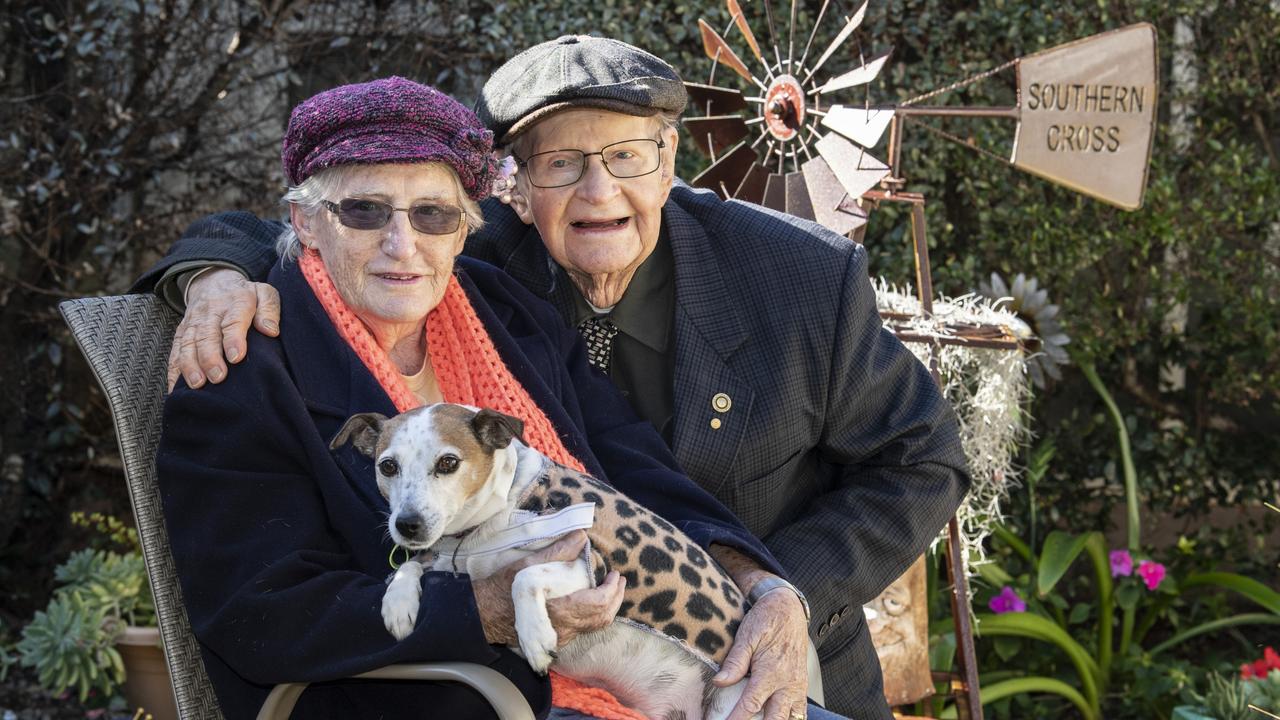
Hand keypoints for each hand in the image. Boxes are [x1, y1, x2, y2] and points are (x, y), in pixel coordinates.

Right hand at [168, 269, 279, 390]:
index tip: (236, 357)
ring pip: (188, 343)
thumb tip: (271, 331)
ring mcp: (194, 322)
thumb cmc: (247, 294)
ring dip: (191, 365)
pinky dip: (174, 369)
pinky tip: (175, 387)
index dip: (233, 339)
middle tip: (218, 377)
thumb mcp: (264, 293)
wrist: (215, 281)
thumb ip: (270, 309)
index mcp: (236, 302)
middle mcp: (211, 312)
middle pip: (207, 335)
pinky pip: (176, 350)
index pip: (233, 321)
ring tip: (197, 384)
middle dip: (210, 357)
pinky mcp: (182, 331)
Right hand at [472, 530, 624, 645]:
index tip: (615, 574)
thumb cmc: (503, 588)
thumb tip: (581, 536)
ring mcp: (560, 638)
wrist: (484, 615)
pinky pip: (584, 630)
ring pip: (594, 626)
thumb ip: (557, 552)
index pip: (597, 603)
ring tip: (612, 590)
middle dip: (615, 598)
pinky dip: (595, 615)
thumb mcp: (528, 564)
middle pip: (601, 618)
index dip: (611, 589)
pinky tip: (594, 602)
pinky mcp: (556, 640)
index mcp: (558, 610)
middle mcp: (562, 629)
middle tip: (619, 581)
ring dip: (608, 607)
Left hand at [715, 586, 810, 719]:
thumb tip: (719, 682)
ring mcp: (797, 686)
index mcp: (770, 672)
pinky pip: (800, 711)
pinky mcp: (801, 685)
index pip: (751, 705)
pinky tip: (775, 719)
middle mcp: (787, 683)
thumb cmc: (766, 620)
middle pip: (773, 719)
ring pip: (790, 718)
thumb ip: (735, 662)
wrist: (788, 608)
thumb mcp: (747, 636)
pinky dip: (789, 719)